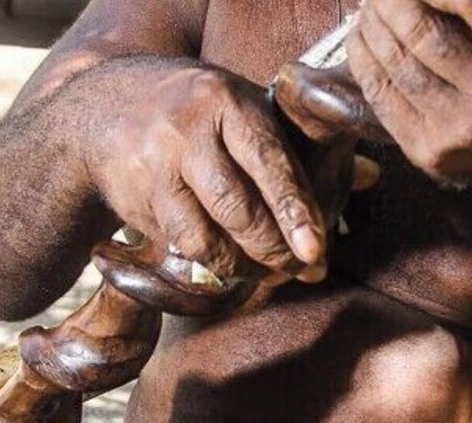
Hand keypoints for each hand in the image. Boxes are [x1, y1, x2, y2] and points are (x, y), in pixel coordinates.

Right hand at [88, 65, 339, 282]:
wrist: (101, 109)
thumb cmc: (194, 109)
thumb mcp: (242, 104)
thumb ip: (300, 143)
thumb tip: (370, 175)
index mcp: (227, 103)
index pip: (268, 161)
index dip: (295, 210)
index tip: (315, 250)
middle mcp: (188, 133)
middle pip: (238, 208)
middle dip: (276, 249)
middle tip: (303, 268)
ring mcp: (158, 170)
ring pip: (207, 238)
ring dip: (245, 267)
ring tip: (270, 271)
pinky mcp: (138, 202)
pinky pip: (183, 246)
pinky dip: (214, 263)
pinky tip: (232, 263)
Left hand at [346, 0, 471, 188]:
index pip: (469, 1)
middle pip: (423, 33)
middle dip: (391, 0)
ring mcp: (461, 130)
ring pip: (397, 62)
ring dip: (373, 24)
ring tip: (372, 5)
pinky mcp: (429, 152)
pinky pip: (380, 95)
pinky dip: (363, 57)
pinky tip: (362, 36)